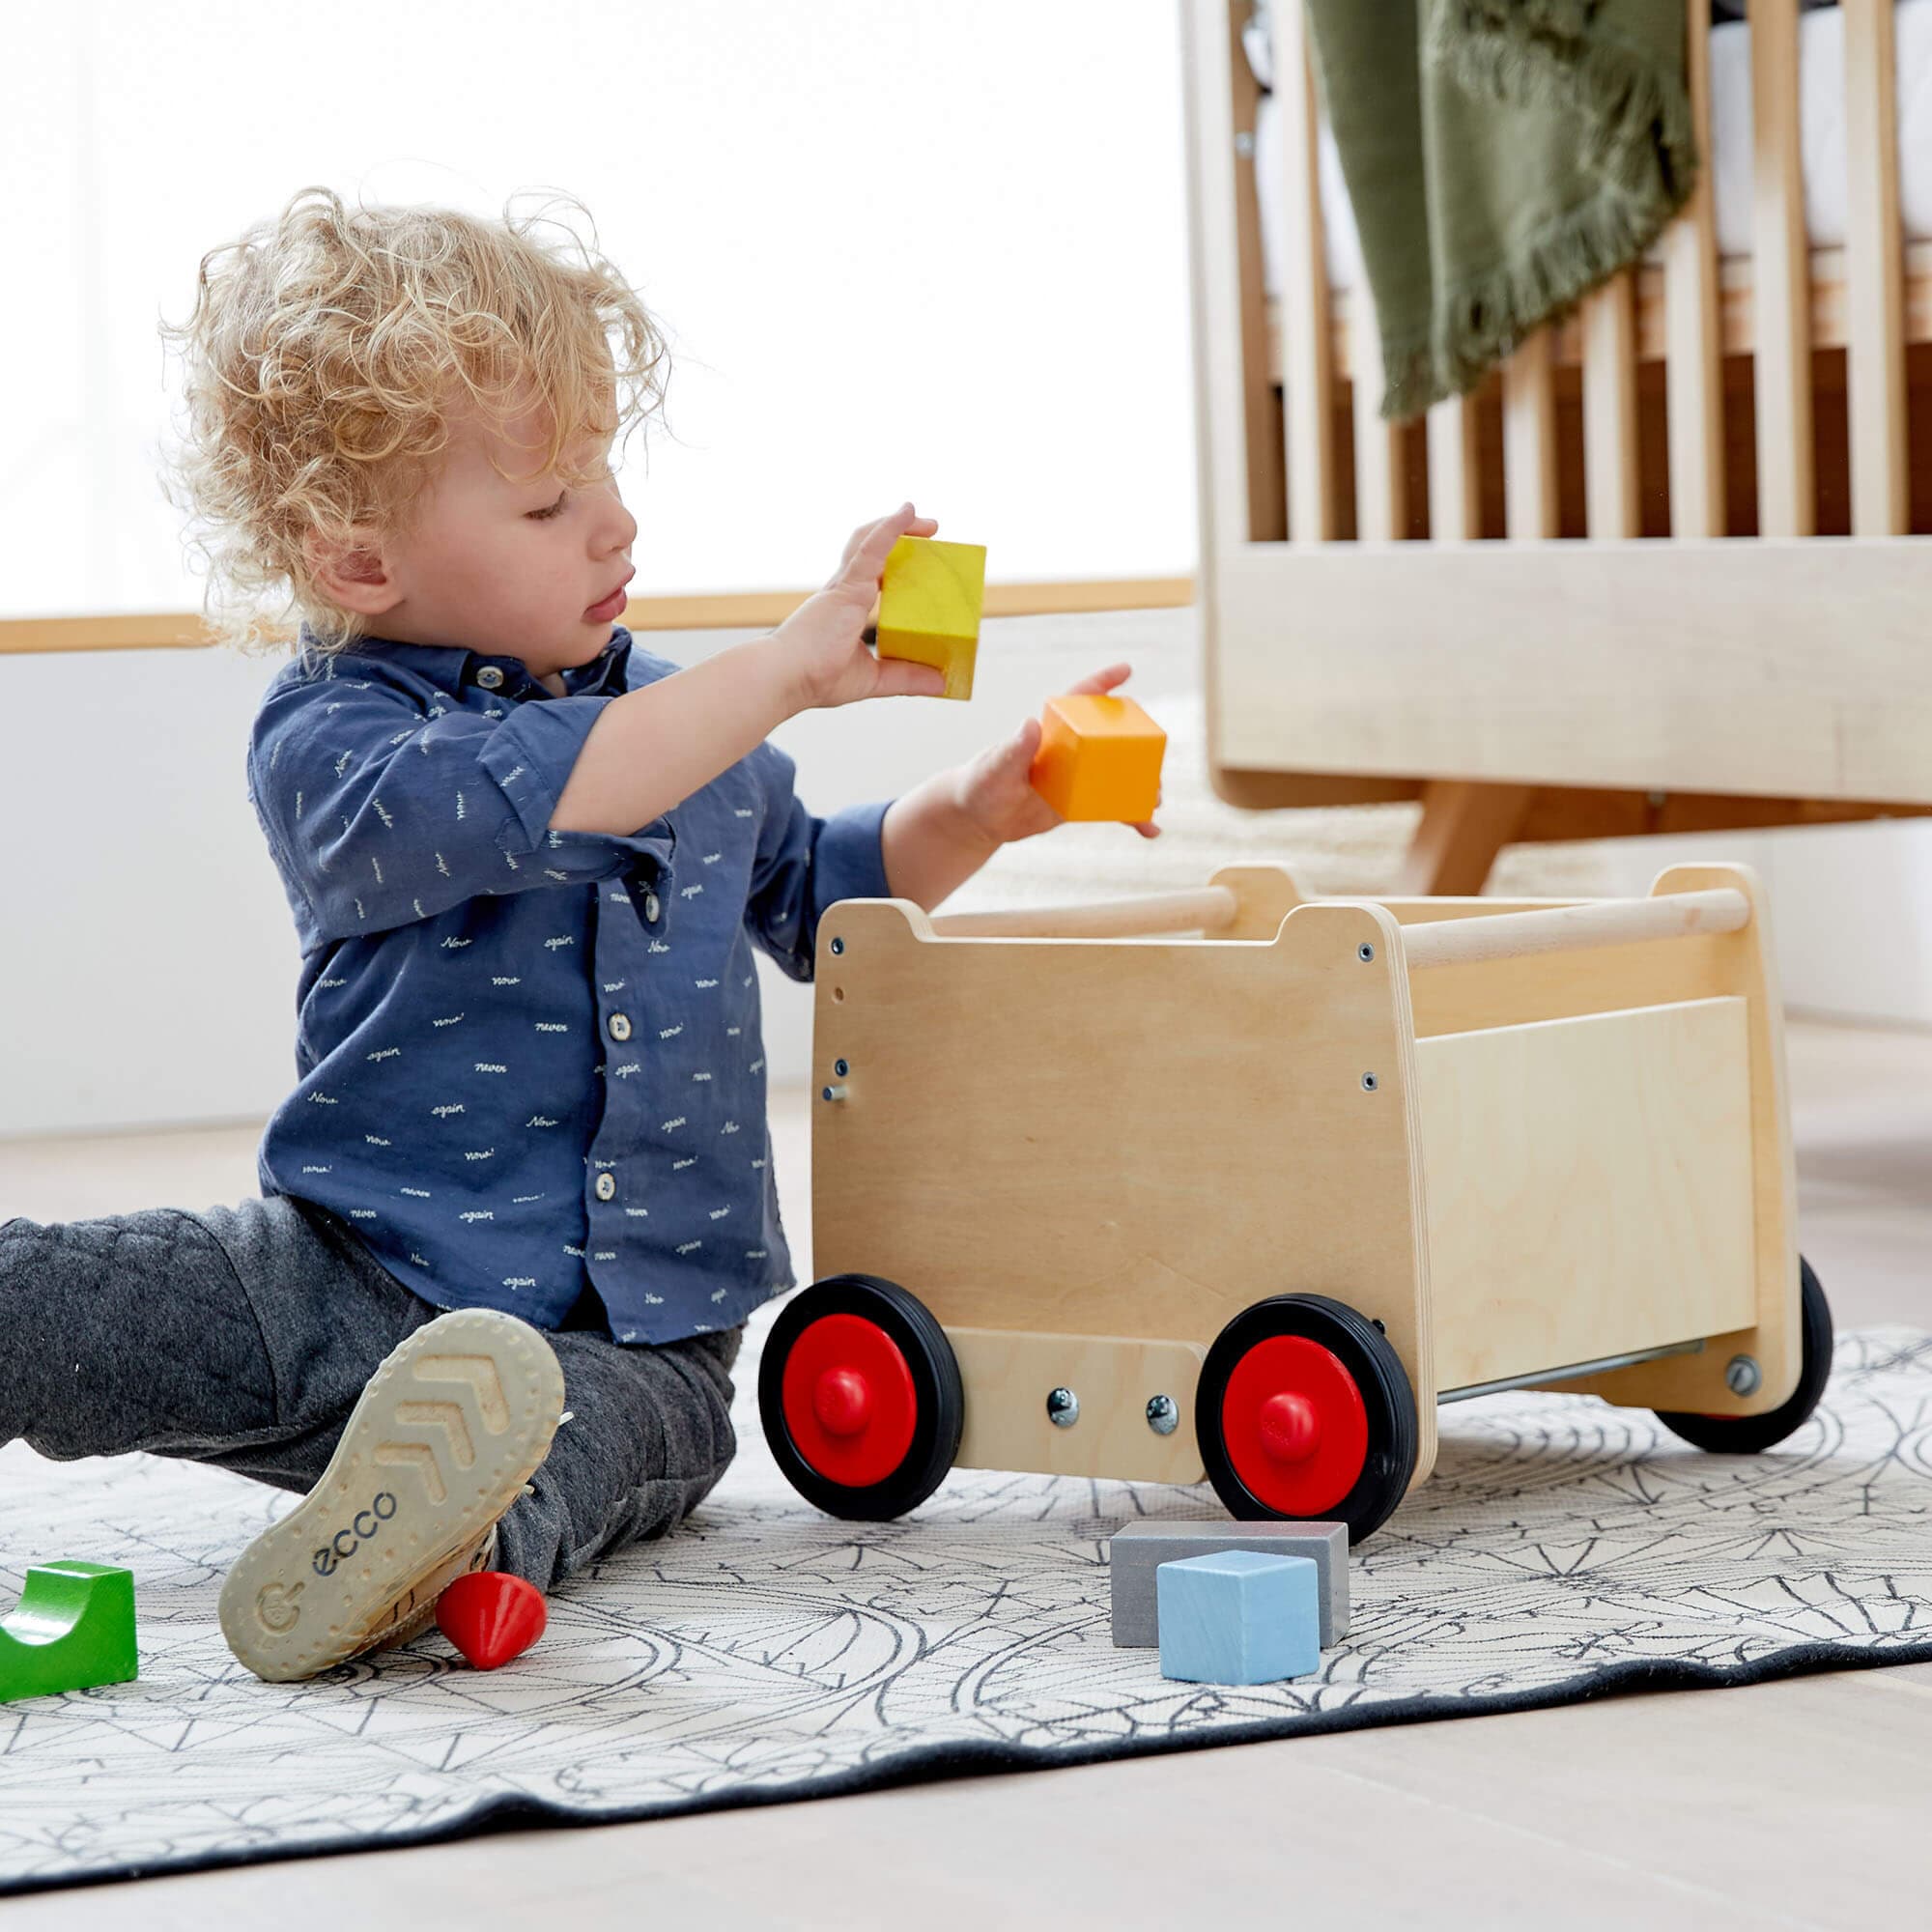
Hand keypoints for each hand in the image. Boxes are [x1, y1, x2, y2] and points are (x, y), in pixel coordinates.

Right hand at [778, 503, 948, 709]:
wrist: (786, 677)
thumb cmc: (815, 678)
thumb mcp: (874, 678)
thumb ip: (906, 676)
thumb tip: (941, 684)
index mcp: (846, 607)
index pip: (873, 575)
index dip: (893, 562)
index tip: (921, 561)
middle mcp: (844, 590)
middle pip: (872, 549)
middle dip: (900, 537)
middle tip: (931, 535)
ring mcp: (844, 585)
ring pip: (869, 540)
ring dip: (898, 526)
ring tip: (927, 523)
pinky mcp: (846, 586)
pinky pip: (871, 548)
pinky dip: (890, 528)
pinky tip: (908, 513)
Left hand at [952, 662, 1162, 844]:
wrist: (977, 819)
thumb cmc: (981, 784)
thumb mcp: (996, 768)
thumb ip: (1014, 748)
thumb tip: (1030, 724)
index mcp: (1051, 731)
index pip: (1078, 700)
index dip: (1102, 683)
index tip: (1126, 669)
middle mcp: (1070, 749)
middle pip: (1113, 740)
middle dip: (1139, 749)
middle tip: (1153, 765)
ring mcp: (1077, 776)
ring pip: (1119, 775)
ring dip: (1141, 786)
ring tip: (1154, 801)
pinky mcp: (1079, 801)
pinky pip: (1111, 806)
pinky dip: (1131, 816)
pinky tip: (1148, 829)